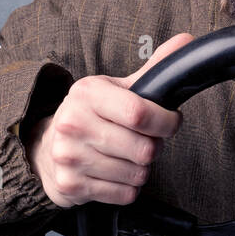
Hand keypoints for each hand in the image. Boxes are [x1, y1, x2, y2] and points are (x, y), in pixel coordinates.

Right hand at [24, 33, 195, 207]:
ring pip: (137, 174)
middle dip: (154, 147)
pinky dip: (128, 187)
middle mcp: (73, 124)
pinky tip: (115, 172)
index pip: (140, 113)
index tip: (171, 121)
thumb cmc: (91, 115)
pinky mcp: (70, 186)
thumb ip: (154, 69)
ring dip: (141, 168)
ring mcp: (69, 157)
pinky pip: (124, 194)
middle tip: (143, 140)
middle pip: (144, 149)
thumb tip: (187, 41)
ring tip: (126, 155)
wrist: (47, 147)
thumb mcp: (116, 88)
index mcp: (86, 94)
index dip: (167, 122)